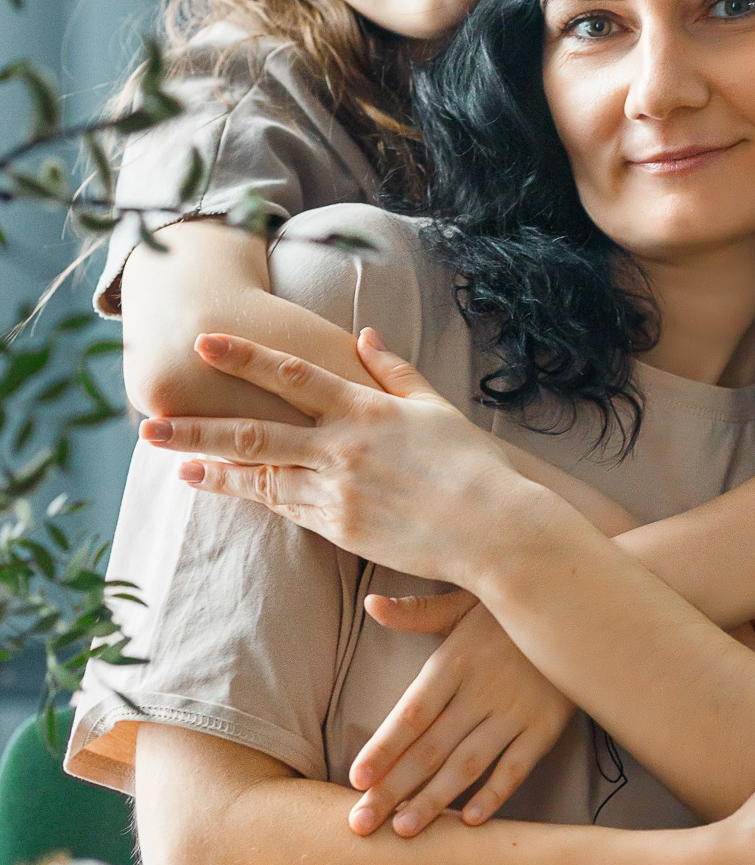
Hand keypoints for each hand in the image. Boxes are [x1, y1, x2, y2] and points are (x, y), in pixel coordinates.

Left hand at [138, 329, 542, 585]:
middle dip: (199, 428)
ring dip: (215, 471)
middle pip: (256, 434)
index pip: (292, 375)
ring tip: (175, 465)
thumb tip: (364, 336)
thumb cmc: (472, 465)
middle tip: (151, 422)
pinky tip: (226, 491)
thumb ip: (394, 371)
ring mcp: (338, 492)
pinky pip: (288, 510)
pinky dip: (255, 498)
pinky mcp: (341, 529)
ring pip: (262, 477)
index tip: (206, 341)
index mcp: (365, 410)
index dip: (245, 356)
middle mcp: (343, 448)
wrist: (494, 527)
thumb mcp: (433, 408)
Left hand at [346, 593, 573, 838]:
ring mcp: (516, 711)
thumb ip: (415, 612)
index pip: (413, 712)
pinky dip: (496, 794)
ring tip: (403, 830)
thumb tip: (370, 604)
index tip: (356, 778)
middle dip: (393, 788)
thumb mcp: (462, 601)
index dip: (385, 746)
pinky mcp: (546, 727)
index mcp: (456, 660)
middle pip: (431, 747)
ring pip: (468, 764)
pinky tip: (471, 820)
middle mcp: (482, 690)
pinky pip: (517, 767)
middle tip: (361, 822)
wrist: (578, 607)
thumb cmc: (508, 609)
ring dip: (435, 800)